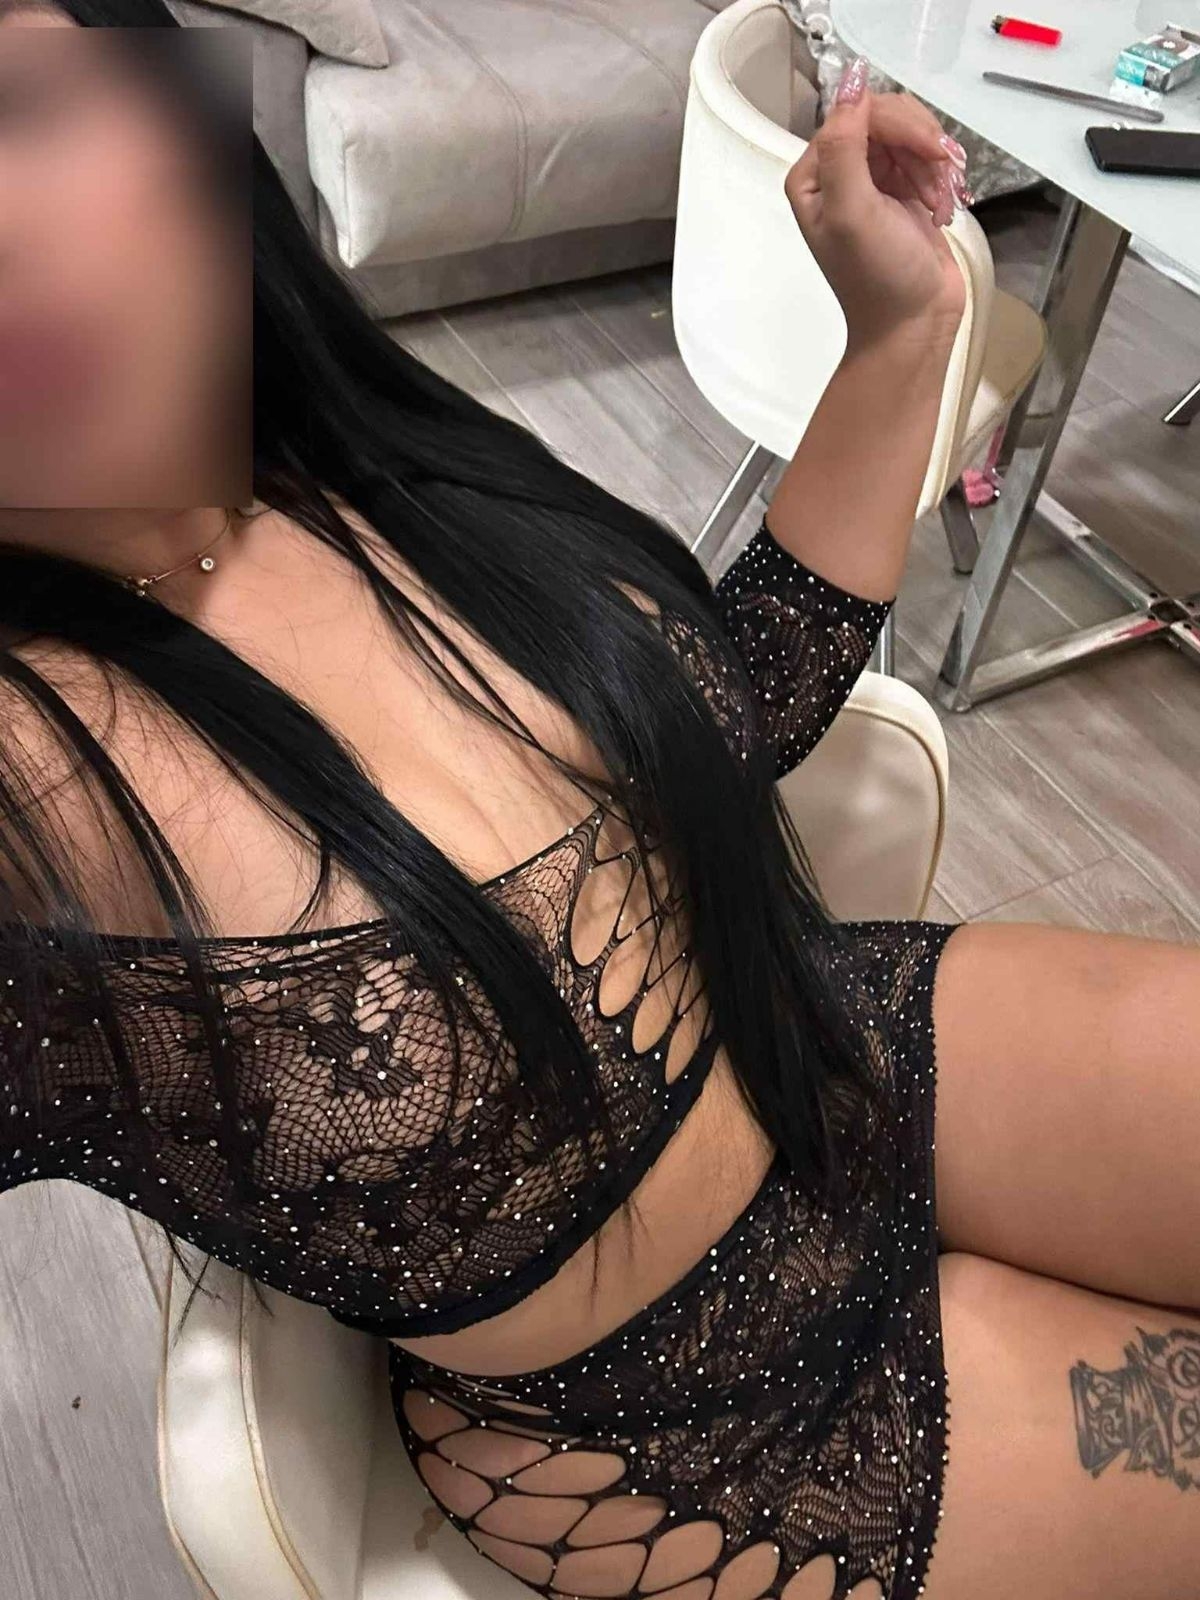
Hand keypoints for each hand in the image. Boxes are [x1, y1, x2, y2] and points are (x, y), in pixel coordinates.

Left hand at [783, 59, 970, 356]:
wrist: (911, 324)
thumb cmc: (877, 278)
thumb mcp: (852, 210)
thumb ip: (845, 146)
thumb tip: (852, 84)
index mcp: (813, 175)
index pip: (857, 113)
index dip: (898, 123)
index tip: (930, 151)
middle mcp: (838, 173)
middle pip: (887, 118)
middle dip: (921, 144)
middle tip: (941, 175)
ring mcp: (872, 182)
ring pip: (911, 135)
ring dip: (935, 164)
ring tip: (939, 203)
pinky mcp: (903, 193)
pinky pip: (926, 159)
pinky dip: (941, 179)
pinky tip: (942, 209)